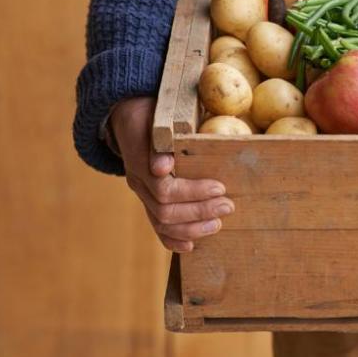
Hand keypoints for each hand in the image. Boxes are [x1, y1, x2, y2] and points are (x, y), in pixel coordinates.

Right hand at [111, 97, 233, 251]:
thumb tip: (164, 166)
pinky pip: (156, 226)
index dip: (193, 192)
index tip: (219, 186)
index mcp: (140, 160)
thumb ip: (163, 137)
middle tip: (228, 205)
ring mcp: (141, 192)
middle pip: (165, 209)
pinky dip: (173, 239)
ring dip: (192, 227)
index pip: (164, 189)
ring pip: (161, 221)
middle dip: (200, 211)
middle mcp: (138, 180)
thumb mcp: (158, 114)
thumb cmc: (152, 111)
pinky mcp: (146, 199)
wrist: (128, 113)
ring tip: (218, 224)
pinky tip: (192, 246)